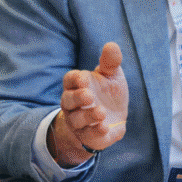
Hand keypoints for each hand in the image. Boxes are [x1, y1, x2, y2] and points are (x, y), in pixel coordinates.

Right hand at [50, 42, 128, 165]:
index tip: (84, 78)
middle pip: (68, 100)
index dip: (75, 79)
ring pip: (76, 119)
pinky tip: (104, 126)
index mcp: (77, 85)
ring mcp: (79, 121)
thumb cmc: (108, 92)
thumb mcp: (111, 75)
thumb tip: (111, 45)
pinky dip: (95, 131)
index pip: (69, 80)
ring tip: (101, 112)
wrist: (114, 118)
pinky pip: (88, 134)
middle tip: (89, 95)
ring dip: (88, 116)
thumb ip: (110, 63)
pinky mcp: (88, 136)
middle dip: (77, 98)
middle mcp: (73, 104)